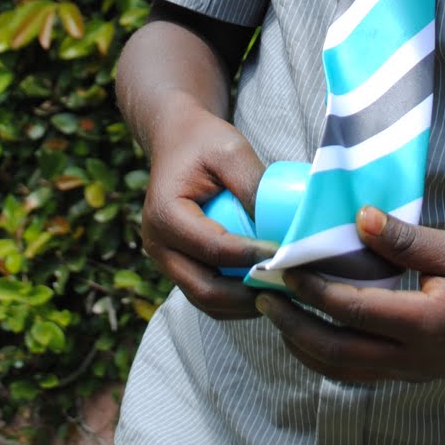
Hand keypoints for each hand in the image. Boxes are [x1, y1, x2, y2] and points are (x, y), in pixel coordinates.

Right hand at [141, 97, 272, 320]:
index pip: (214, 249)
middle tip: (287, 284)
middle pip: (205, 289)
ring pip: (205, 300)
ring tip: (280, 291)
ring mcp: (165, 260)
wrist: (178, 141)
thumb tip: (279, 228)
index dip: (252, 258)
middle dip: (248, 294)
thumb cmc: (204, 142)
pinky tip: (263, 290)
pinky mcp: (178, 266)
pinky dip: (234, 301)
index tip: (286, 255)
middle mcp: (157, 245)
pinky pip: (205, 295)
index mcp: (165, 215)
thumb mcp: (231, 151)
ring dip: (243, 304)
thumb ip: (252, 184)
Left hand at [255, 206, 444, 381]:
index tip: (282, 264)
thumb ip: (407, 239)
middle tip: (262, 296)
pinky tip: (312, 335)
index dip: (311, 287)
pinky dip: (326, 357)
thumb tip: (358, 219)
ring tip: (276, 315)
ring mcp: (411, 372)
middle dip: (292, 324)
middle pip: (334, 351)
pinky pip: (358, 373)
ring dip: (303, 345)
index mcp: (423, 324)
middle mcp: (411, 357)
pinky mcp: (413, 374)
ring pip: (342, 370)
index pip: (350, 308)